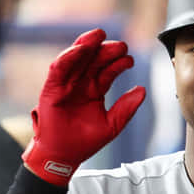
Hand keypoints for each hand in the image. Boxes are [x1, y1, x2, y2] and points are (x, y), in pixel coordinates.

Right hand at [22, 28, 145, 185]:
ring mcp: (66, 85)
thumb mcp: (111, 125)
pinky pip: (59, 69)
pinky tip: (80, 49)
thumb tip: (142, 90)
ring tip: (99, 36)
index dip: (118, 63)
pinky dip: (68, 57)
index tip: (130, 59)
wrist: (64, 157)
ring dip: (86, 45)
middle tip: (120, 45)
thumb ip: (126, 108)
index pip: (107, 71)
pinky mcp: (51, 89)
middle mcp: (80, 84)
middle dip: (106, 50)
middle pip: (93, 61)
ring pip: (76, 59)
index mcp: (94, 91)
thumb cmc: (85, 142)